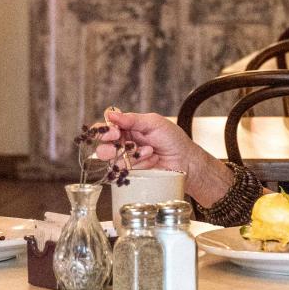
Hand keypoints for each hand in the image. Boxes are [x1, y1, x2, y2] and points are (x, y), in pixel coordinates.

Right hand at [91, 108, 231, 202]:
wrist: (186, 160)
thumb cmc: (173, 139)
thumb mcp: (153, 123)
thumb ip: (131, 119)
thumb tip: (111, 115)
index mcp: (127, 128)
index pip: (106, 128)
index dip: (105, 131)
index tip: (114, 133)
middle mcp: (124, 144)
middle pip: (103, 148)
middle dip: (110, 149)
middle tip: (124, 147)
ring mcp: (128, 161)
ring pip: (114, 162)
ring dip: (133, 156)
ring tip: (150, 151)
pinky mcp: (132, 174)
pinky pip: (126, 172)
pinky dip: (140, 165)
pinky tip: (153, 160)